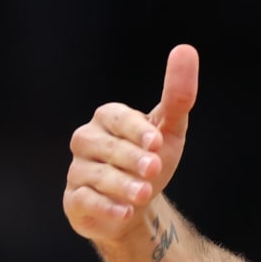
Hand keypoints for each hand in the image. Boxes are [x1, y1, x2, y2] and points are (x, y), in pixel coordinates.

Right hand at [63, 44, 198, 242]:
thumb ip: (177, 96)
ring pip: (95, 175)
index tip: (156, 142)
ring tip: (144, 194)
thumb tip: (186, 49)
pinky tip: (124, 212)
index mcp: (108, 119)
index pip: (117, 118)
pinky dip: (104, 207)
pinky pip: (84, 201)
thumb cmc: (150, 158)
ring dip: (121, 184)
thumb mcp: (169, 130)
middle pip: (106, 147)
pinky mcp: (75, 200)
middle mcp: (87, 141)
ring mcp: (78, 171)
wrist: (136, 205)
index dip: (136, 130)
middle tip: (154, 169)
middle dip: (130, 158)